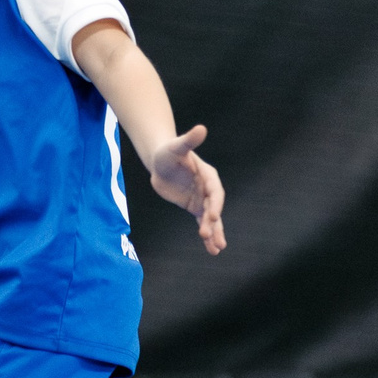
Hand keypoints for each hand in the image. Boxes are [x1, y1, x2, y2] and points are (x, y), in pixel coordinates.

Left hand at [148, 124, 225, 253]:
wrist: (160, 160)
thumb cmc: (168, 151)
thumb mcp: (176, 147)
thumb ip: (189, 140)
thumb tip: (201, 128)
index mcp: (208, 175)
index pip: (214, 192)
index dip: (214, 204)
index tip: (211, 216)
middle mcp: (208, 188)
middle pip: (213, 207)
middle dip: (212, 222)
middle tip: (208, 235)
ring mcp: (202, 199)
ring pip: (211, 219)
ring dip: (214, 233)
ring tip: (217, 249)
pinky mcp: (194, 206)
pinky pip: (203, 223)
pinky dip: (207, 235)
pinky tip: (212, 249)